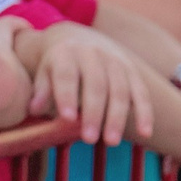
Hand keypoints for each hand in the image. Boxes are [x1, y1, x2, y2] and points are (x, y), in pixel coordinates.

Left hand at [29, 24, 151, 146]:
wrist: (79, 38)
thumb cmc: (57, 65)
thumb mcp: (44, 72)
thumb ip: (41, 89)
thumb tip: (34, 109)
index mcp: (66, 53)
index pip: (66, 75)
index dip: (66, 95)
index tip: (66, 118)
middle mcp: (92, 54)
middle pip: (95, 85)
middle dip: (93, 113)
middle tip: (89, 139)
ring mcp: (115, 61)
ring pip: (120, 90)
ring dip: (117, 117)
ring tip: (111, 142)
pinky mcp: (132, 70)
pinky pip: (141, 92)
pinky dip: (144, 113)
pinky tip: (145, 133)